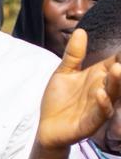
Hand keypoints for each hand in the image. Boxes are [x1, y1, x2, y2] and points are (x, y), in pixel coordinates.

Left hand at [37, 28, 120, 151]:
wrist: (46, 127)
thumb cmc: (58, 99)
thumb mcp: (64, 73)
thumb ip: (73, 55)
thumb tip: (80, 31)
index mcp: (99, 76)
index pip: (116, 61)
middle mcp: (104, 89)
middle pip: (119, 77)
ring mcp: (100, 106)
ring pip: (114, 93)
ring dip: (117, 82)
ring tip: (117, 68)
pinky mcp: (92, 122)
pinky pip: (101, 113)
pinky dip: (102, 103)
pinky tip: (99, 93)